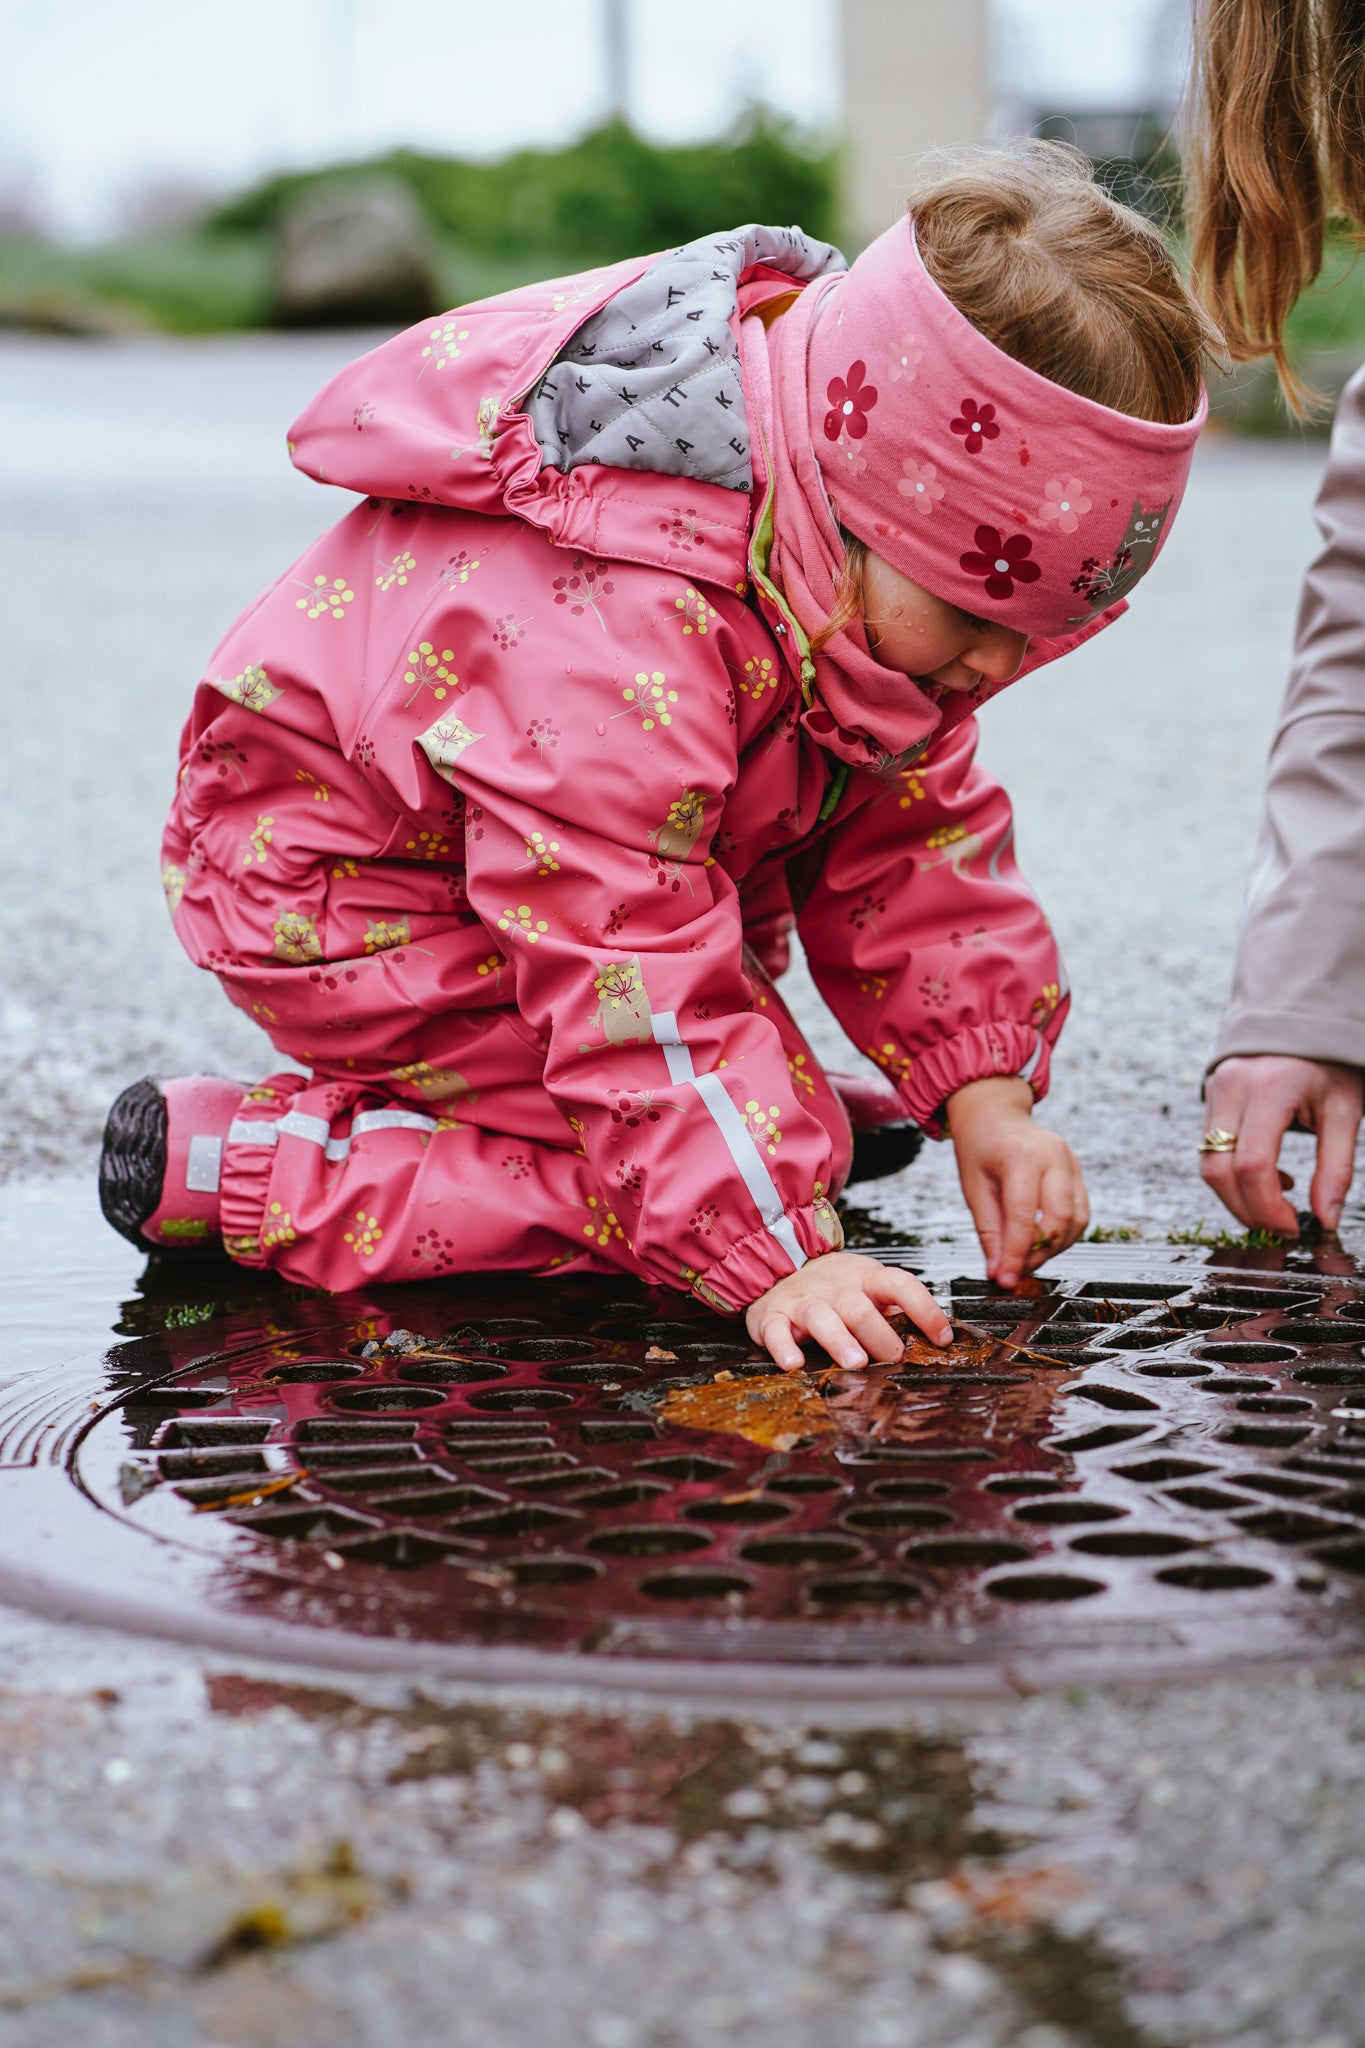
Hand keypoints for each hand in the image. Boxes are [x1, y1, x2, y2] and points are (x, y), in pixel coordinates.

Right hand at [746, 1251, 952, 1371]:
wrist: (778, 1269)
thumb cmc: (833, 1287)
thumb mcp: (867, 1288)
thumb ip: (894, 1311)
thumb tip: (935, 1340)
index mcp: (866, 1279)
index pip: (901, 1285)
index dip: (925, 1310)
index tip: (942, 1337)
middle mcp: (836, 1288)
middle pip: (860, 1309)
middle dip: (881, 1337)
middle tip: (894, 1359)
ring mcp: (804, 1301)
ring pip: (822, 1318)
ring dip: (840, 1342)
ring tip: (856, 1363)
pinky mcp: (773, 1317)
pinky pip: (777, 1331)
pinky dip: (784, 1348)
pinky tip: (794, 1364)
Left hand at [947, 1075, 1088, 1287]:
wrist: (994, 1115)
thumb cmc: (980, 1145)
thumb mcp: (974, 1188)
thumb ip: (989, 1231)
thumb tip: (999, 1271)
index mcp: (1022, 1156)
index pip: (1025, 1217)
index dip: (1017, 1254)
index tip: (1006, 1278)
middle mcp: (1054, 1156)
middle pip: (1059, 1220)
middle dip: (1039, 1253)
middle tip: (1016, 1270)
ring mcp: (1071, 1162)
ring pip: (1076, 1220)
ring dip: (1054, 1247)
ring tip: (1028, 1257)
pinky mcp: (1077, 1171)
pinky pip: (1081, 1212)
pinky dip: (1065, 1234)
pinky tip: (1043, 1241)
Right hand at [1201, 1055, 1362, 1235]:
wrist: (1305, 1015)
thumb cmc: (1329, 1061)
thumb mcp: (1346, 1111)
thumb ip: (1336, 1167)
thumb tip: (1325, 1218)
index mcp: (1270, 1089)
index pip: (1252, 1164)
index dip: (1268, 1206)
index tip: (1293, 1226)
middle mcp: (1233, 1088)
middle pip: (1218, 1170)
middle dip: (1247, 1210)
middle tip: (1281, 1226)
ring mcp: (1215, 1090)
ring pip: (1207, 1164)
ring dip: (1237, 1196)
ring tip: (1276, 1205)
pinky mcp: (1210, 1095)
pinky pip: (1208, 1148)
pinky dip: (1232, 1174)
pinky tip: (1268, 1176)